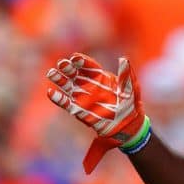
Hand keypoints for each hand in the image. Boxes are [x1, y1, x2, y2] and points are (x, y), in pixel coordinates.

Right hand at [46, 54, 148, 173]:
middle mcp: (90, 86)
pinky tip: (50, 92)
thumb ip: (127, 74)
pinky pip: (66, 104)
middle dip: (68, 68)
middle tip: (61, 63)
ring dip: (59, 80)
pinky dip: (58, 99)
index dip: (82, 61)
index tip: (75, 58)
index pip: (89, 67)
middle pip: (75, 74)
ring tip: (51, 73)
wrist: (129, 125)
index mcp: (101, 78)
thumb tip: (124, 59)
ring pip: (68, 86)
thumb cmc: (131, 105)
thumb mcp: (132, 88)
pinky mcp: (80, 111)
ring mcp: (83, 98)